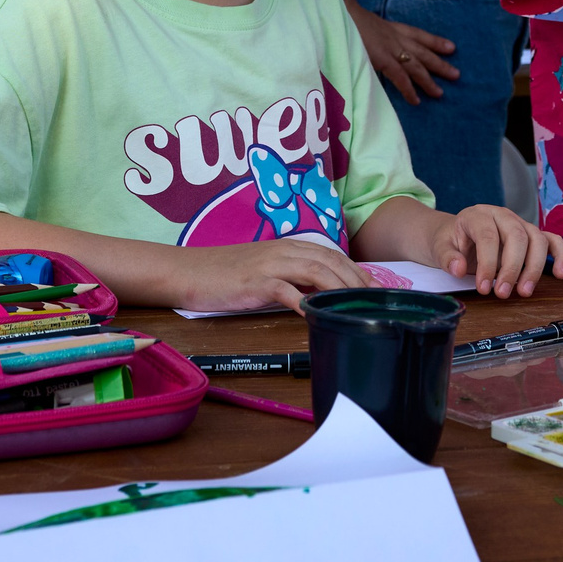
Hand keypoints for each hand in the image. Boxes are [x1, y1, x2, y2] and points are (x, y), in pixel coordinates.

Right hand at [172, 238, 371, 311]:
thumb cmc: (225, 274)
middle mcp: (282, 251)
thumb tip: (318, 294)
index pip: (330, 254)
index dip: (354, 269)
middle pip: (329, 260)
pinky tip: (314, 314)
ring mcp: (269, 265)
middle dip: (356, 278)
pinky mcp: (254, 282)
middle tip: (374, 298)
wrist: (188, 271)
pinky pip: (284, 289)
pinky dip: (302, 301)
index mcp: (287, 247)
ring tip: (354, 304)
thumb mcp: (265, 271)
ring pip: (314, 270)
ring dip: (339, 287)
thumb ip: (291, 277)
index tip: (373, 287)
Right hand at [351, 2, 457, 104]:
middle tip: (456, 74)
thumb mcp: (363, 23)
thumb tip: (373, 41)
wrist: (339, 10)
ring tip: (440, 93)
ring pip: (416, 66)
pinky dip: (408, 89)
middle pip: (423, 52)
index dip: (435, 41)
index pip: (418, 34)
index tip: (451, 47)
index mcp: (391, 27)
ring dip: (429, 80)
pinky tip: (416, 100)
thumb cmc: (345, 16)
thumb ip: (371, 33)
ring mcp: (390, 48)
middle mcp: (395, 37)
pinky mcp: (382, 58)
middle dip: (440, 63)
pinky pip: (400, 77)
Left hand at [430, 206, 562, 298]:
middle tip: (503, 293)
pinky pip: (552, 240)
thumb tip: (459, 268)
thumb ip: (447, 257)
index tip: (484, 288)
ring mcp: (519, 223)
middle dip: (512, 268)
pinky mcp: (531, 235)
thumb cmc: (450, 241)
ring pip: (537, 239)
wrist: (456, 234)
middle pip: (517, 236)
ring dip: (534, 268)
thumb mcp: (439, 247)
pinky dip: (560, 255)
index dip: (488, 263)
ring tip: (524, 292)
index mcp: (478, 215)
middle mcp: (502, 215)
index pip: (488, 236)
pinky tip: (561, 275)